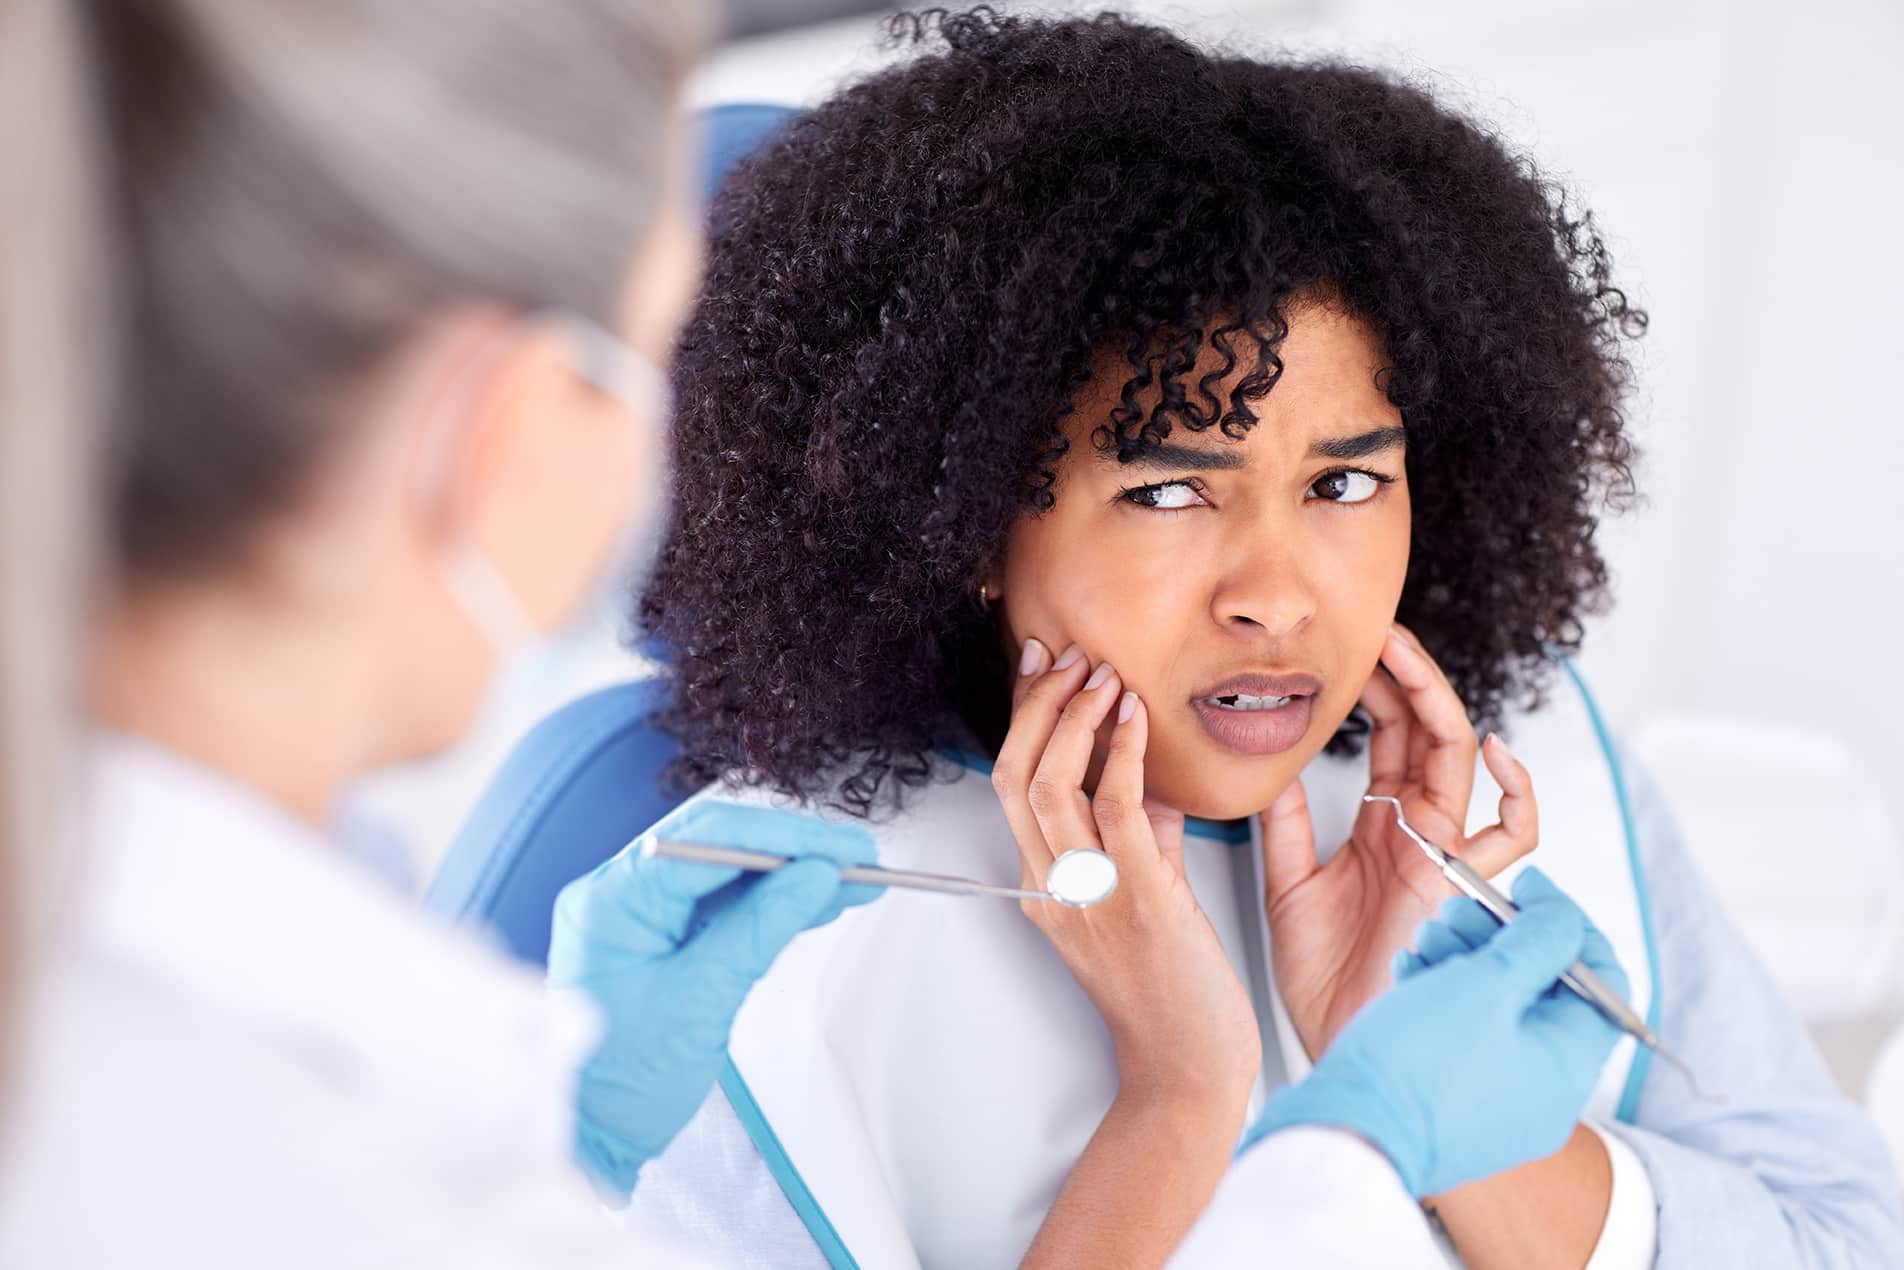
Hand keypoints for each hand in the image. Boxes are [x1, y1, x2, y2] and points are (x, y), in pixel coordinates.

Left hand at [547, 800, 880, 1199]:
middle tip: (857, 860)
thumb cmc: (623, 1082)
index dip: (784, 839)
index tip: (842, 853)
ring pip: (727, 873)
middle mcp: (619, 892)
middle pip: (719, 845)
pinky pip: (721, 905)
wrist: (589, 1137)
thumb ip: (760, 928)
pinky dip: (770, 903)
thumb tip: (816, 875)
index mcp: (613, 899)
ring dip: (789, 875)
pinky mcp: (660, 938)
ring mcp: (638, 914)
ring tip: (852, 883)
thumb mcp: (701, 1001)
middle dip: (792, 850)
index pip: (709, 840)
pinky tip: (817, 903)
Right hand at [992, 639, 1259, 1103]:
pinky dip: (1119, 752)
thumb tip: (1144, 775)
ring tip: (1102, 674)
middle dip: (1036, 705)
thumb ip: (1139, 836)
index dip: (1021, 719)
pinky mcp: (1139, 899)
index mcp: (1045, 887)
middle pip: (1014, 775)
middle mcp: (1053, 888)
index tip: (1039, 668)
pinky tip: (1135, 715)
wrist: (1191, 1068)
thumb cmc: (1173, 993)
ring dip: (1074, 718)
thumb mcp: (1145, 897)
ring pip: (1050, 785)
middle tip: (1065, 657)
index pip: (1013, 785)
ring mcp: (1089, 895)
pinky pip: (1115, 809)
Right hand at [1244, 868, 1627, 1197]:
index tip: (1528, 890)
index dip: (1567, 922)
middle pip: (1544, 989)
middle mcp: (1544, 1091)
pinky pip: (1466, 1036)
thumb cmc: (1417, 1066)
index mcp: (1569, 1065)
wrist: (1348, 1134)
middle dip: (1501, 936)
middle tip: (1460, 911)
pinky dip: (1444, 995)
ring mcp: (1499, 1102)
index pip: (1603, 977)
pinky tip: (1412, 972)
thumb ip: (1537, 940)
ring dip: (1466, 959)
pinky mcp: (1456, 1103)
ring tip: (1427, 939)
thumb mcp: (1487, 983)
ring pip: (1498, 1009)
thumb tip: (1561, 915)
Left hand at [1264, 622, 1537, 1057]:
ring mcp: (1446, 854)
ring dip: (1435, 700)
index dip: (1373, 691)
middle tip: (1369, 631)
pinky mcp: (1462, 887)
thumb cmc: (1323, 979)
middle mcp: (1420, 832)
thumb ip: (1284, 825)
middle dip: (1402, 677)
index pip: (1389, 738)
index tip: (1340, 650)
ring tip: (1398, 652)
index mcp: (1382, 827)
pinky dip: (1518, 791)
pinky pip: (1515, 835)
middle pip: (1426, 733)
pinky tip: (1491, 751)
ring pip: (1463, 759)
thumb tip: (1263, 765)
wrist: (1341, 1042)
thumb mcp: (1289, 883)